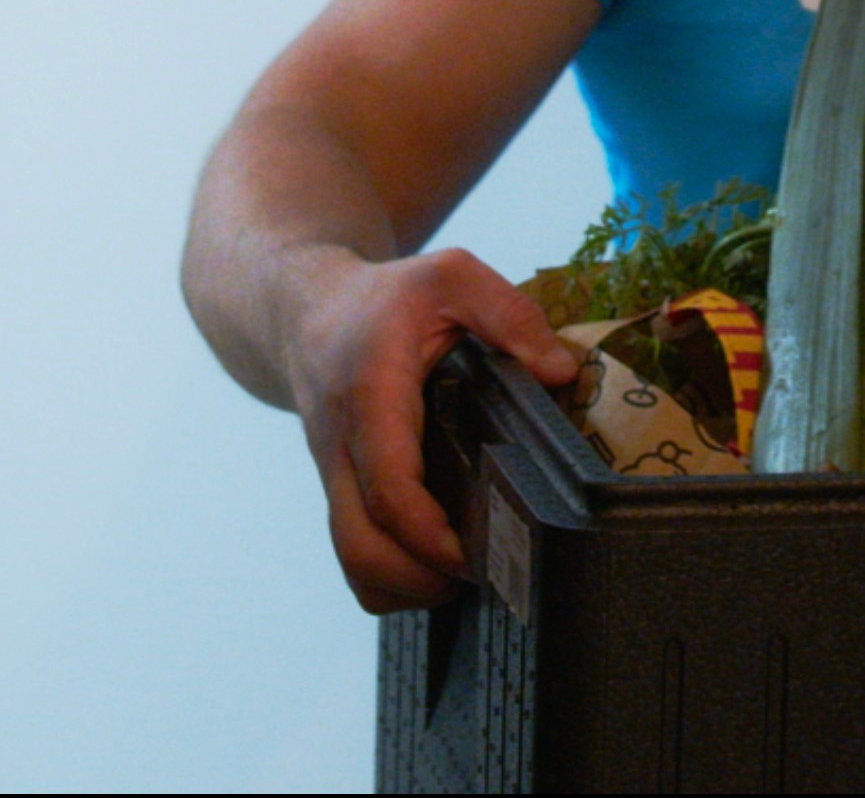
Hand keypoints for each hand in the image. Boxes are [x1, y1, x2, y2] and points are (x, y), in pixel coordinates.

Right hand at [280, 246, 580, 612]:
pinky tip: (438, 557)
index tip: (484, 552)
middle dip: (422, 583)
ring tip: (466, 571)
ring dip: (407, 587)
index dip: (434, 539)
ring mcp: (334, 479)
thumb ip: (510, 314)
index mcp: (372, 398)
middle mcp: (342, 449)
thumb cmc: (386, 298)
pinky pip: (355, 556)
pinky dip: (392, 575)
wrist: (304, 312)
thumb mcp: (451, 277)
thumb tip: (560, 374)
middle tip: (485, 572)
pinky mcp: (338, 493)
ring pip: (353, 565)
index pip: (390, 492)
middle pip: (359, 551)